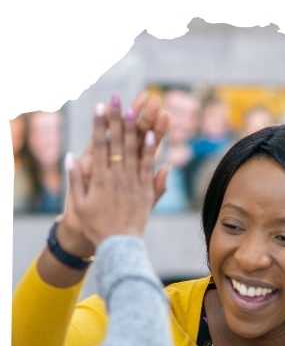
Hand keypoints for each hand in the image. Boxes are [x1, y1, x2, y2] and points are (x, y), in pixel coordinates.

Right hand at [67, 100, 158, 243]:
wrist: (118, 245)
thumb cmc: (95, 226)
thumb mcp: (79, 203)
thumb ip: (75, 179)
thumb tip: (71, 156)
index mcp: (99, 179)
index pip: (99, 146)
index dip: (100, 125)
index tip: (100, 108)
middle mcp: (117, 177)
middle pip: (118, 143)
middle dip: (117, 119)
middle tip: (118, 99)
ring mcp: (133, 183)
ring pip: (135, 152)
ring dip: (135, 129)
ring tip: (136, 109)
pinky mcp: (146, 192)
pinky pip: (149, 168)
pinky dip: (151, 152)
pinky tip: (153, 136)